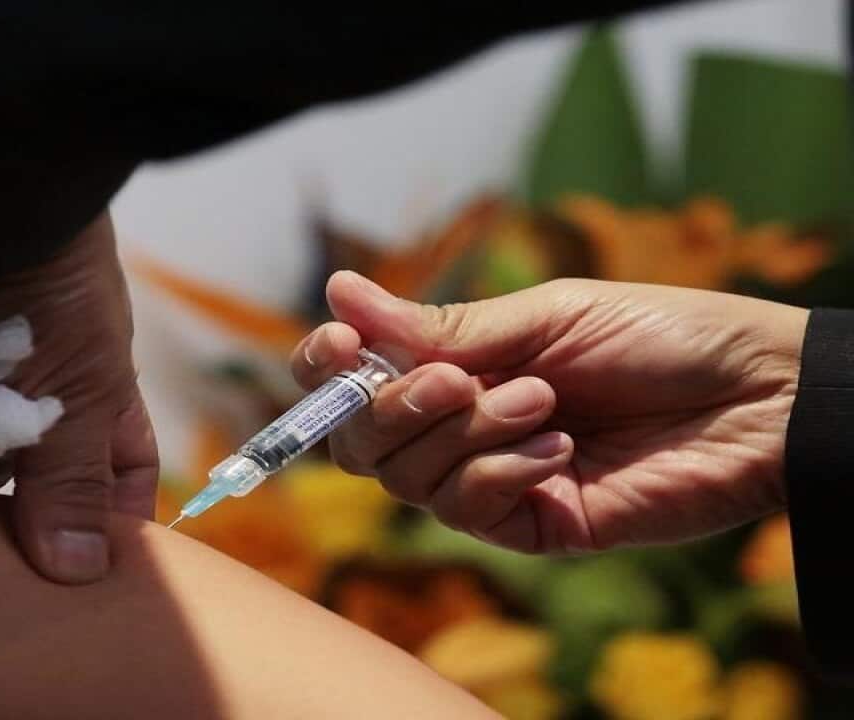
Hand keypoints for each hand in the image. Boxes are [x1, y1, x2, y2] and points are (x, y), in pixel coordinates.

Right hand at [291, 271, 806, 553]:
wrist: (757, 393)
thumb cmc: (658, 335)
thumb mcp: (543, 316)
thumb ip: (441, 326)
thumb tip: (339, 291)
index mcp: (458, 365)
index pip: (355, 382)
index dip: (328, 369)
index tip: (342, 344)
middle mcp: (460, 427)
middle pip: (363, 441)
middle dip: (394, 407)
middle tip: (460, 379)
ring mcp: (492, 480)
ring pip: (409, 477)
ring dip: (466, 433)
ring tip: (544, 400)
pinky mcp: (531, 525)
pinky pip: (468, 510)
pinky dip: (501, 472)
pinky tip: (563, 449)